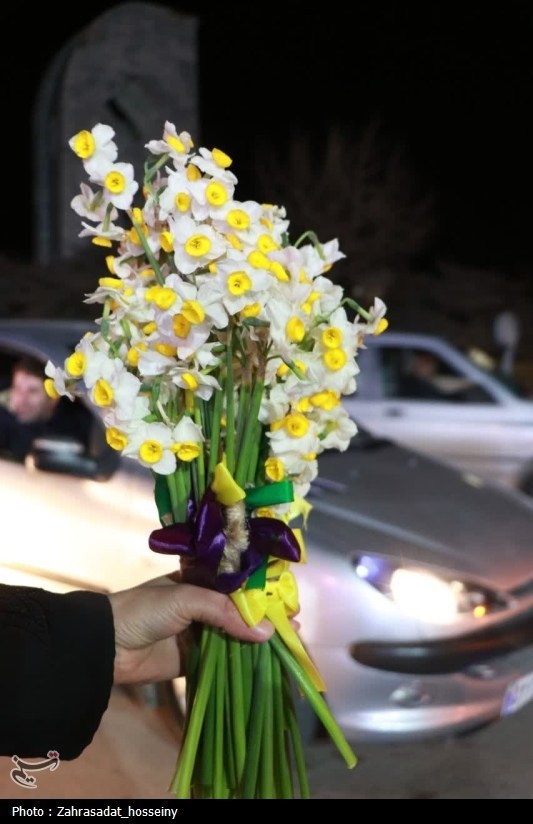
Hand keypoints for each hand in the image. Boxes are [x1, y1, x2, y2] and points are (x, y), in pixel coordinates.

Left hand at [108, 580, 273, 684]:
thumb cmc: (144, 610)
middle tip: (294, 623)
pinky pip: (226, 659)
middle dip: (267, 615)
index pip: (239, 581)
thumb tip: (266, 631)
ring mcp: (201, 632)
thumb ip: (225, 612)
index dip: (263, 588)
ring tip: (289, 641)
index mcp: (200, 580)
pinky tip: (266, 660)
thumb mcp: (186, 599)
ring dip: (260, 638)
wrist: (107, 645)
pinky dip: (245, 660)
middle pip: (242, 609)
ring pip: (237, 634)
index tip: (287, 598)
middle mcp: (204, 604)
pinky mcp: (195, 659)